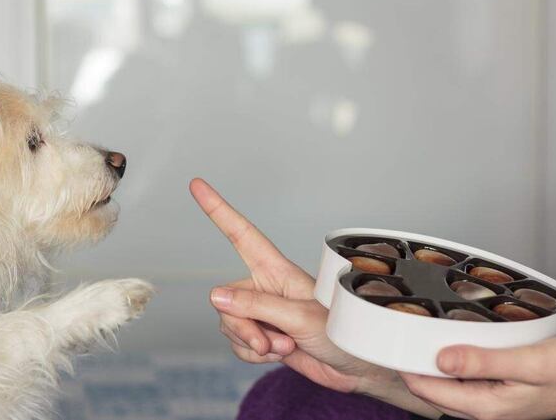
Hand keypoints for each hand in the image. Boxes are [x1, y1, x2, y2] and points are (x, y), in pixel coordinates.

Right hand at [190, 178, 437, 416]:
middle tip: (270, 342)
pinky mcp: (263, 335)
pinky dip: (254, 355)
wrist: (357, 369)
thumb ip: (256, 306)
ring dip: (253, 343)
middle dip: (242, 326)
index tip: (197, 185)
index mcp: (277, 271)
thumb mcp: (300, 318)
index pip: (241, 235)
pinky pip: (238, 344)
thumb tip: (216, 295)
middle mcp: (266, 288)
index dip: (219, 210)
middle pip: (226, 299)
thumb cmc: (343, 334)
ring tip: (285, 346)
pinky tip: (281, 354)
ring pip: (229, 324)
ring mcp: (263, 313)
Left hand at [400, 334, 555, 419]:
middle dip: (415, 365)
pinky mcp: (502, 395)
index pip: (428, 390)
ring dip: (435, 364)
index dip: (405, 366)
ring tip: (421, 336)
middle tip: (401, 333)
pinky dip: (456, 364)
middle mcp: (487, 411)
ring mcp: (494, 405)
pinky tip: (456, 345)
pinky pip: (467, 382)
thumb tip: (440, 361)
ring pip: (450, 386)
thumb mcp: (529, 361)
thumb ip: (483, 362)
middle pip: (434, 390)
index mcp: (488, 407)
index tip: (390, 342)